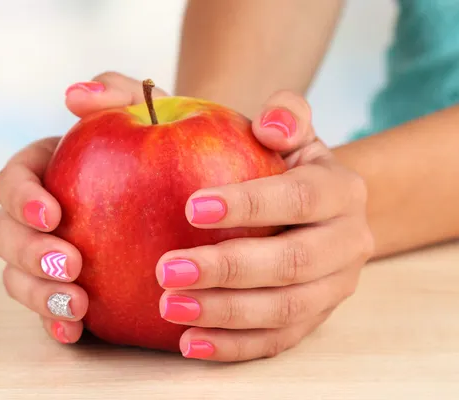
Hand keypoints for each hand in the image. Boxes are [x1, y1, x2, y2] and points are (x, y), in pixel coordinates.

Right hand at [0, 72, 169, 343]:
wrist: (195, 183)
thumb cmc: (165, 140)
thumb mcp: (149, 108)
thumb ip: (114, 92)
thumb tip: (73, 96)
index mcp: (46, 170)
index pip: (13, 180)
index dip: (21, 198)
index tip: (53, 213)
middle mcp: (41, 215)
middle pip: (5, 235)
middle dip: (28, 253)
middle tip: (70, 264)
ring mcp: (52, 255)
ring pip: (19, 278)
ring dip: (39, 294)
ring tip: (77, 305)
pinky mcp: (71, 288)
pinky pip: (51, 311)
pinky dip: (56, 323)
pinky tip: (76, 331)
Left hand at [154, 91, 374, 361]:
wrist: (308, 208)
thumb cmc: (283, 164)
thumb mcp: (287, 129)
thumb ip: (284, 112)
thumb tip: (270, 124)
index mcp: (341, 190)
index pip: (300, 198)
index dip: (250, 205)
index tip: (191, 208)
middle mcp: (348, 242)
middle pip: (293, 264)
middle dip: (227, 269)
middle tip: (166, 270)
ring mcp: (334, 288)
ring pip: (285, 310)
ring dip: (225, 313)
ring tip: (169, 306)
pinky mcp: (313, 320)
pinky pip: (276, 341)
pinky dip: (233, 346)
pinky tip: (189, 342)